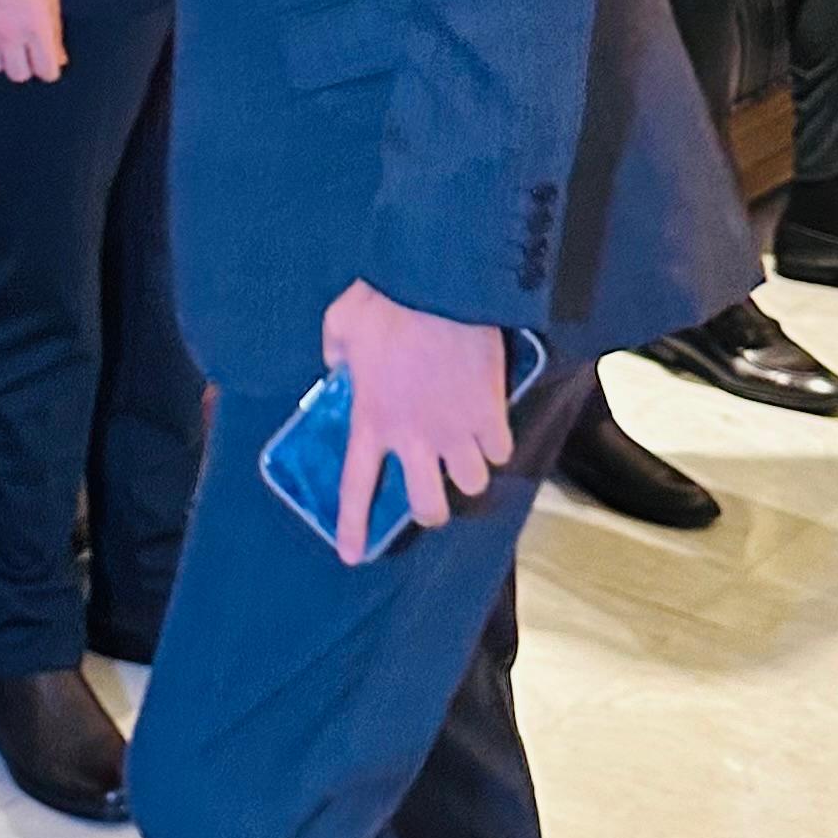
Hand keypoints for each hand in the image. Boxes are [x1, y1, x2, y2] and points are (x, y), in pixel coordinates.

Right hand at [0, 0, 66, 82]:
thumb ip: (54, 31)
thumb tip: (58, 58)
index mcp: (36, 28)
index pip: (46, 71)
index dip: (48, 67)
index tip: (46, 61)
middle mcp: (10, 35)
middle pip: (19, 74)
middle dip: (25, 65)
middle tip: (25, 53)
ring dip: (0, 59)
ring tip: (3, 45)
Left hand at [318, 282, 513, 563]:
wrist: (438, 281)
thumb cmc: (384, 300)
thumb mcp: (340, 325)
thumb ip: (335, 354)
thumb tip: (336, 366)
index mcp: (370, 420)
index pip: (356, 487)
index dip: (353, 527)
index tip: (352, 556)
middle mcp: (414, 438)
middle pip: (429, 507)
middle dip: (432, 509)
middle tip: (433, 492)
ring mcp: (456, 430)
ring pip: (474, 483)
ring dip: (470, 472)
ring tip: (466, 453)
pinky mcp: (491, 413)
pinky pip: (502, 450)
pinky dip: (497, 443)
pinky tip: (490, 426)